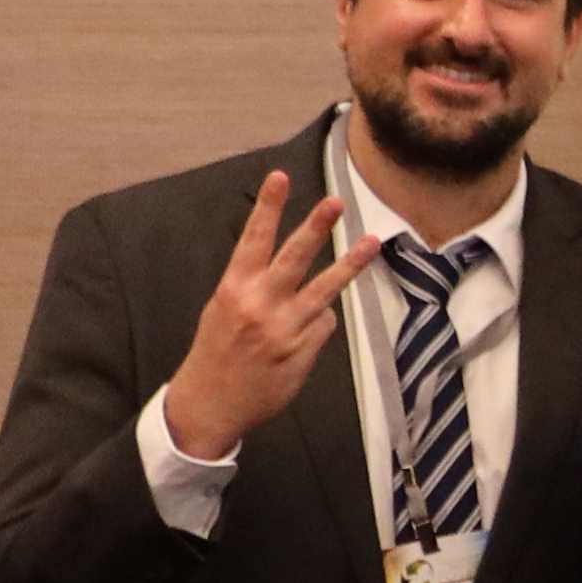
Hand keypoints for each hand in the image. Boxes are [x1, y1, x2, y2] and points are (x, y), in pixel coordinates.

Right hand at [157, 169, 352, 463]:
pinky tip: (300, 337)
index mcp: (233, 290)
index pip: (253, 241)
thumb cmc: (216, 353)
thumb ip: (253, 288)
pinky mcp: (303, 350)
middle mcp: (260, 305)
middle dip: (315, 227)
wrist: (209, 405)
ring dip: (350, 264)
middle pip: (294, 258)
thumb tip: (293, 274)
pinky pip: (323, 325)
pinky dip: (318, 323)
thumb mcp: (222, 311)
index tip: (280, 178)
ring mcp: (285, 328)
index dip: (268, 208)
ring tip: (372, 241)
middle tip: (336, 202)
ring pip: (325, 290)